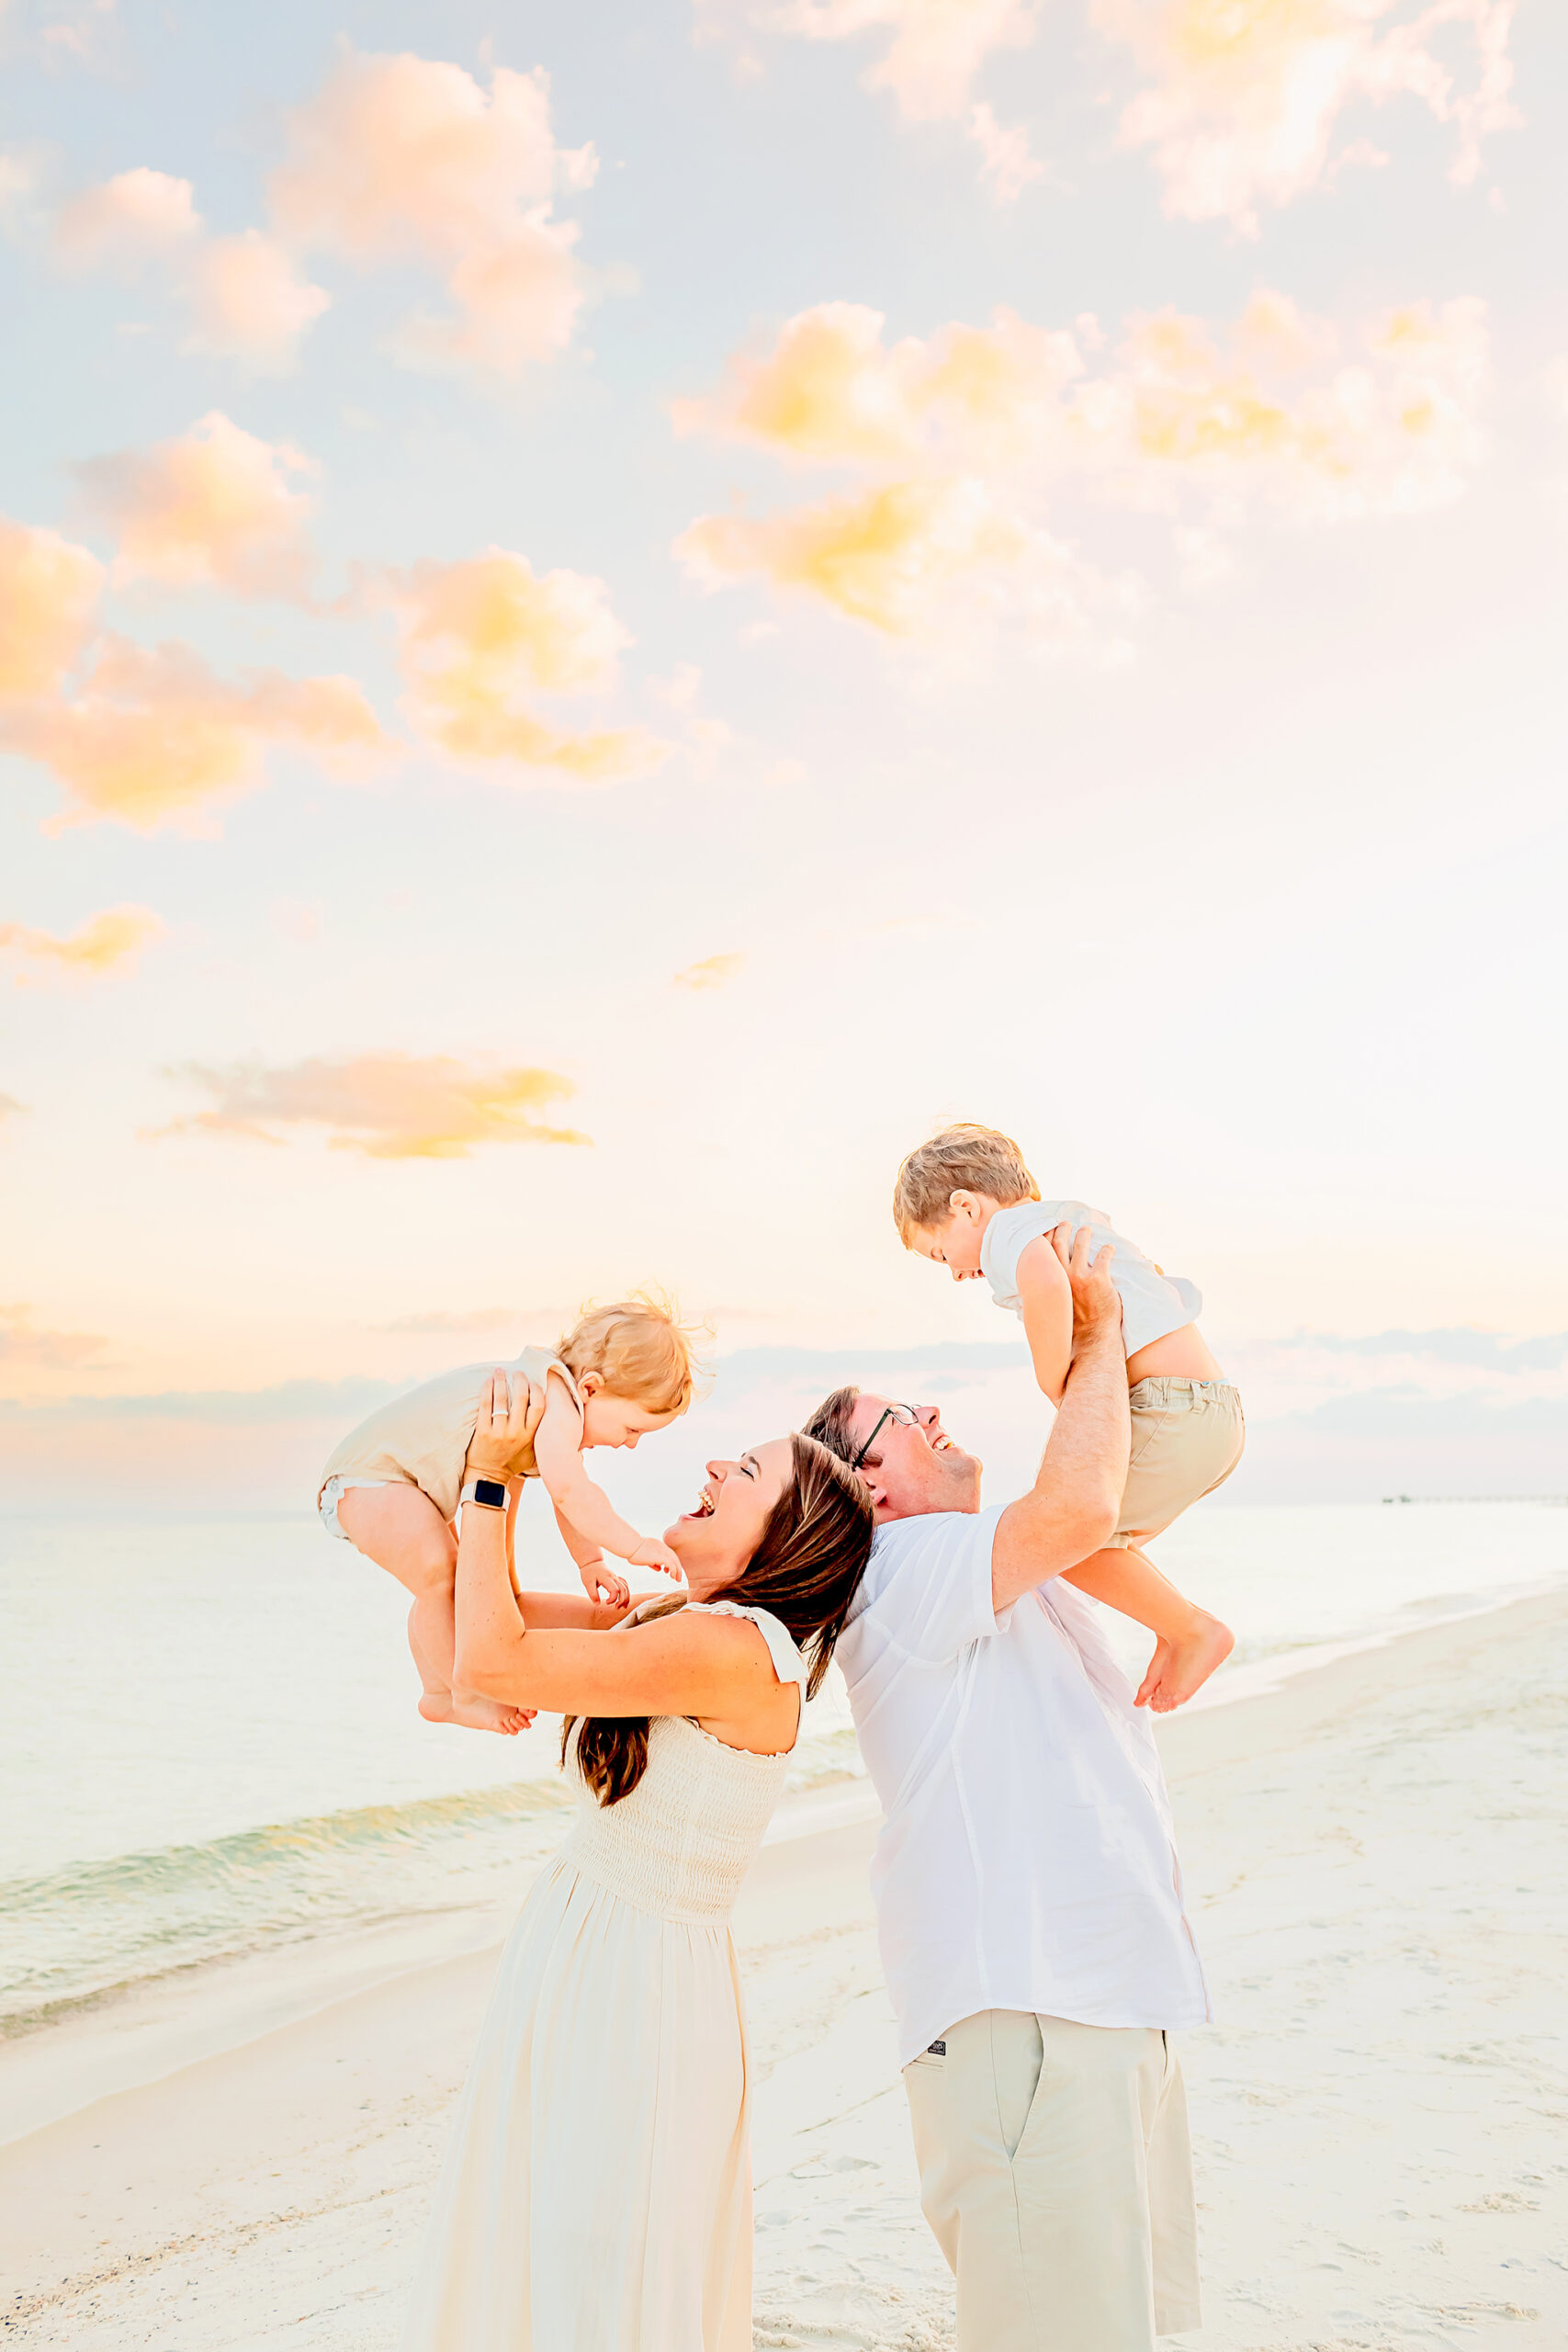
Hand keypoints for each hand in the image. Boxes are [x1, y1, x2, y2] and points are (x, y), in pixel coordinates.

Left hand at [466, 1372, 546, 1479]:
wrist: (488, 1477)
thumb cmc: (512, 1464)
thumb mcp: (533, 1454)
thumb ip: (542, 1438)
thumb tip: (561, 1426)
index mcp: (530, 1436)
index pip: (538, 1407)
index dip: (537, 1390)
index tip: (534, 1382)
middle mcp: (516, 1433)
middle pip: (522, 1398)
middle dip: (520, 1381)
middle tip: (518, 1372)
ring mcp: (498, 1432)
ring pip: (502, 1399)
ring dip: (502, 1381)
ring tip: (500, 1371)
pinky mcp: (482, 1431)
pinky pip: (486, 1405)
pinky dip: (487, 1390)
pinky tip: (488, 1381)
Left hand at [580, 1558, 630, 1608]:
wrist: (591, 1561)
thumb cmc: (589, 1572)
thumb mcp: (587, 1583)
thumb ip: (592, 1593)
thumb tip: (597, 1604)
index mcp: (606, 1578)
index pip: (615, 1590)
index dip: (613, 1599)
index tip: (606, 1602)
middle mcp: (613, 1577)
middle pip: (623, 1589)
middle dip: (622, 1600)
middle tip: (616, 1607)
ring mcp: (615, 1577)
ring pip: (626, 1587)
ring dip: (626, 1597)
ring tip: (623, 1606)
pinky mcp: (616, 1578)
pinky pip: (625, 1584)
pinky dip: (626, 1591)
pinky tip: (624, 1597)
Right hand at [628, 1537, 683, 1580]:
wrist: (629, 1545)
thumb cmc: (632, 1551)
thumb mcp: (645, 1557)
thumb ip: (653, 1562)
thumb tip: (659, 1568)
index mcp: (658, 1545)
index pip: (669, 1554)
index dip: (671, 1563)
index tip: (669, 1571)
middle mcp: (662, 1547)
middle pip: (674, 1557)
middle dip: (677, 1567)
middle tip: (677, 1577)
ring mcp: (663, 1551)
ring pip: (675, 1561)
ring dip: (677, 1571)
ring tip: (676, 1579)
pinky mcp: (661, 1557)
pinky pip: (672, 1565)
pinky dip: (674, 1571)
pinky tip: (672, 1576)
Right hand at [1051, 1223, 1120, 1353]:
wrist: (1091, 1338)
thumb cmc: (1071, 1326)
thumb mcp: (1051, 1309)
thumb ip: (1042, 1298)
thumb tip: (1024, 1301)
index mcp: (1049, 1281)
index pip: (1044, 1251)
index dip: (1046, 1236)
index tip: (1048, 1228)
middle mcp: (1062, 1275)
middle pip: (1060, 1242)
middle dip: (1062, 1229)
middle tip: (1065, 1224)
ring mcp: (1080, 1276)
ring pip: (1081, 1244)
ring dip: (1084, 1234)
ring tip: (1086, 1230)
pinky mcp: (1099, 1278)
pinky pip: (1104, 1256)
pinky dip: (1107, 1250)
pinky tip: (1109, 1248)